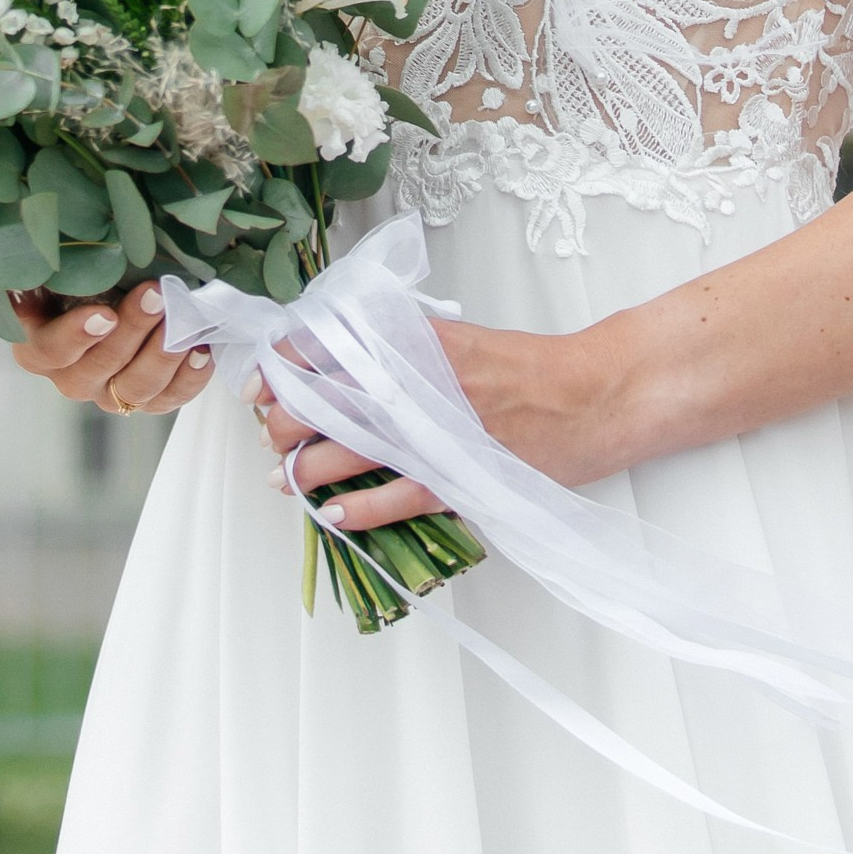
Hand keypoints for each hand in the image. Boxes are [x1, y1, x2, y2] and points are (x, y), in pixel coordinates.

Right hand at [9, 281, 216, 417]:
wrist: (116, 287)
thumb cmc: (78, 270)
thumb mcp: (58, 264)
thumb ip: (53, 264)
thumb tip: (58, 255)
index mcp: (38, 345)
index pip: (49, 350)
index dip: (76, 336)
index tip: (106, 314)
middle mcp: (71, 375)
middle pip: (97, 369)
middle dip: (131, 331)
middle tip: (155, 295)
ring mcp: (110, 390)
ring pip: (134, 389)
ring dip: (161, 355)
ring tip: (183, 324)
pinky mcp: (147, 396)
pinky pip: (169, 397)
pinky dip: (189, 376)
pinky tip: (202, 349)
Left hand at [256, 318, 616, 528]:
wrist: (591, 394)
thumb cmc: (526, 368)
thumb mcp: (459, 339)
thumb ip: (406, 348)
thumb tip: (346, 365)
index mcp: (417, 339)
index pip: (329, 344)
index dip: (283, 366)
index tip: (261, 382)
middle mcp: (419, 380)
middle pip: (326, 401)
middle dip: (285, 423)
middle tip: (270, 436)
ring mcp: (438, 430)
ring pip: (348, 450)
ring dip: (306, 468)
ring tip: (283, 478)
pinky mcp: (460, 474)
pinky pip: (396, 497)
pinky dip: (358, 509)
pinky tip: (332, 514)